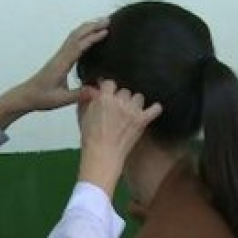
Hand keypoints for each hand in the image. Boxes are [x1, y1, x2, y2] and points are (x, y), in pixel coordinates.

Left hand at [0, 18, 108, 128]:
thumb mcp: (61, 99)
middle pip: (76, 35)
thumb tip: (98, 90)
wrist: (26, 96)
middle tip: (108, 20)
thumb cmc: (41, 98)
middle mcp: (60, 57)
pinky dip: (81, 34)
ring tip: (101, 23)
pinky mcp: (58, 59)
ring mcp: (59, 56)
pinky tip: (88, 35)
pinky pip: (71, 41)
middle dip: (91, 26)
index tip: (105, 31)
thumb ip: (79, 94)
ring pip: (73, 36)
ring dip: (87, 27)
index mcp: (61, 64)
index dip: (92, 38)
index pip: (78, 46)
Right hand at [77, 80, 161, 197]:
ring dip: (134, 103)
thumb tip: (89, 88)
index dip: (109, 88)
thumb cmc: (90, 138)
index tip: (108, 93)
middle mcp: (120, 102)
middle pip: (125, 91)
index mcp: (104, 98)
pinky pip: (155, 109)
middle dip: (121, 98)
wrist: (102, 155)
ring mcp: (133, 111)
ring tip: (130, 112)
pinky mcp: (142, 120)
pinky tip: (151, 110)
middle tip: (117, 109)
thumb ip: (86, 99)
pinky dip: (154, 108)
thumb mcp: (82, 115)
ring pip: (138, 97)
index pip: (110, 83)